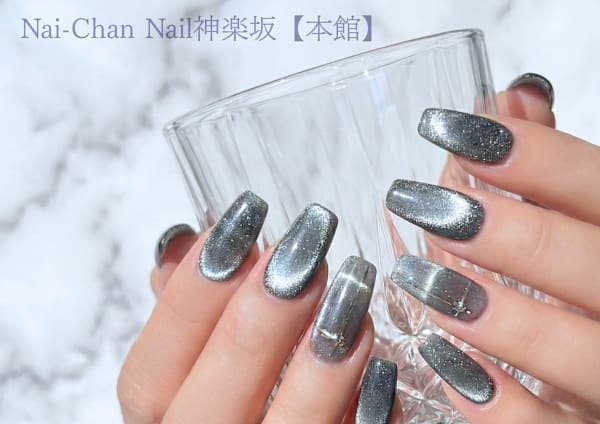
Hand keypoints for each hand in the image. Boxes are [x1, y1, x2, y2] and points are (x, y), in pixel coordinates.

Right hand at [118, 196, 399, 422]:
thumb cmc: (225, 397)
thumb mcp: (194, 363)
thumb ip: (189, 312)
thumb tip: (180, 239)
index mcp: (160, 422)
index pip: (149, 373)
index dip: (190, 296)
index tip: (241, 224)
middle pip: (214, 402)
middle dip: (261, 317)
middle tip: (306, 249)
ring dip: (323, 360)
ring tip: (353, 289)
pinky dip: (368, 413)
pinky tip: (383, 370)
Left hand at [386, 73, 599, 422]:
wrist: (594, 365)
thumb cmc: (577, 278)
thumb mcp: (573, 219)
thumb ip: (547, 167)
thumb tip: (511, 96)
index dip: (531, 155)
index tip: (447, 129)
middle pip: (594, 265)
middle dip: (507, 233)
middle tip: (423, 207)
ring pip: (578, 352)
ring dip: (494, 314)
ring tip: (421, 277)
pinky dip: (496, 402)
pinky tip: (443, 360)